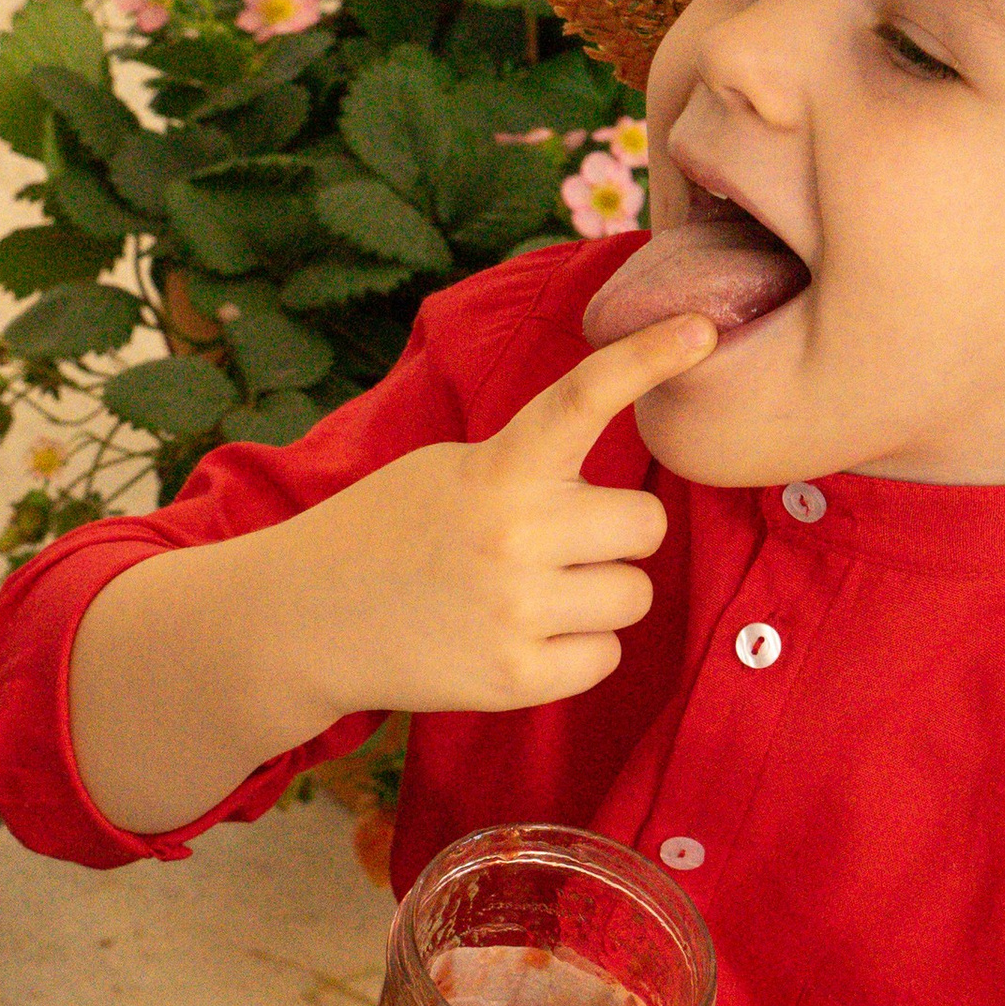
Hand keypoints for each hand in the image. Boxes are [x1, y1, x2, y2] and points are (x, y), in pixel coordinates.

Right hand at [279, 310, 716, 719]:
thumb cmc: (386, 534)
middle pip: (647, 524)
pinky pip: (606, 657)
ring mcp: (518, 609)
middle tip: (555, 543)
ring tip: (528, 594)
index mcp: (498, 466)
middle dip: (612, 534)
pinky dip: (576, 650)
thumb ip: (529, 469)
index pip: (584, 397)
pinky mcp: (517, 677)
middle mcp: (516, 533)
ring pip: (634, 595)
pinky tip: (520, 638)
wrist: (302, 620)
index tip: (702, 328)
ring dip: (596, 594)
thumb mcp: (447, 470)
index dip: (647, 357)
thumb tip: (617, 500)